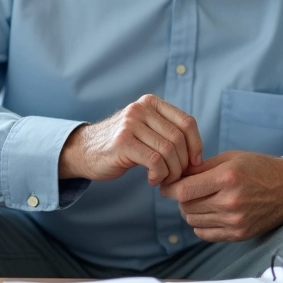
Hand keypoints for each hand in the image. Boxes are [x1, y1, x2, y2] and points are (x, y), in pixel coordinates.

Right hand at [59, 94, 202, 185]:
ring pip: (168, 151)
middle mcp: (141, 109)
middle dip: (183, 163)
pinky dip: (159, 175)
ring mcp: (130, 124)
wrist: (83, 151)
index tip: (194, 163)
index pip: (187, 122)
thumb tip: (198, 155)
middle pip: (179, 138)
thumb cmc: (121, 145)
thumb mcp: (145, 130)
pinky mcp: (123, 142)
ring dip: (171, 172)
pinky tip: (152, 180)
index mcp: (151, 103)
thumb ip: (167, 133)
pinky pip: (155, 161)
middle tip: (177, 177)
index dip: (196, 145)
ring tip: (164, 180)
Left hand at [160, 151, 282, 241]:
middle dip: (181, 197)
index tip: (167, 185)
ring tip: (201, 199)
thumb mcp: (232, 158)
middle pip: (186, 206)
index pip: (184, 190)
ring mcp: (235, 220)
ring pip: (193, 220)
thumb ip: (202, 167)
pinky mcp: (238, 234)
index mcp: (227, 178)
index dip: (170, 188)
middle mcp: (230, 201)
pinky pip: (204, 233)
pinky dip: (201, 223)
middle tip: (187, 189)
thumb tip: (176, 174)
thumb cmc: (260, 168)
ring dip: (191, 210)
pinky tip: (210, 212)